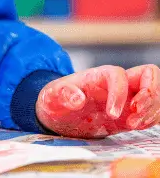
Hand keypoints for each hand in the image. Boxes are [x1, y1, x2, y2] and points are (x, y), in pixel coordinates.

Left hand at [36, 65, 159, 137]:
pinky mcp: (133, 111)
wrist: (59, 114)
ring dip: (152, 110)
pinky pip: (154, 108)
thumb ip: (62, 95)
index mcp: (97, 75)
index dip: (119, 93)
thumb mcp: (51, 98)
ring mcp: (128, 96)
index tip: (112, 115)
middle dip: (150, 96)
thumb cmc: (55, 101)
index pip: (118, 74)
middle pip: (149, 74)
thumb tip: (77, 98)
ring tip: (133, 125)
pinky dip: (153, 117)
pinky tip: (139, 126)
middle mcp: (117, 83)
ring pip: (156, 92)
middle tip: (134, 118)